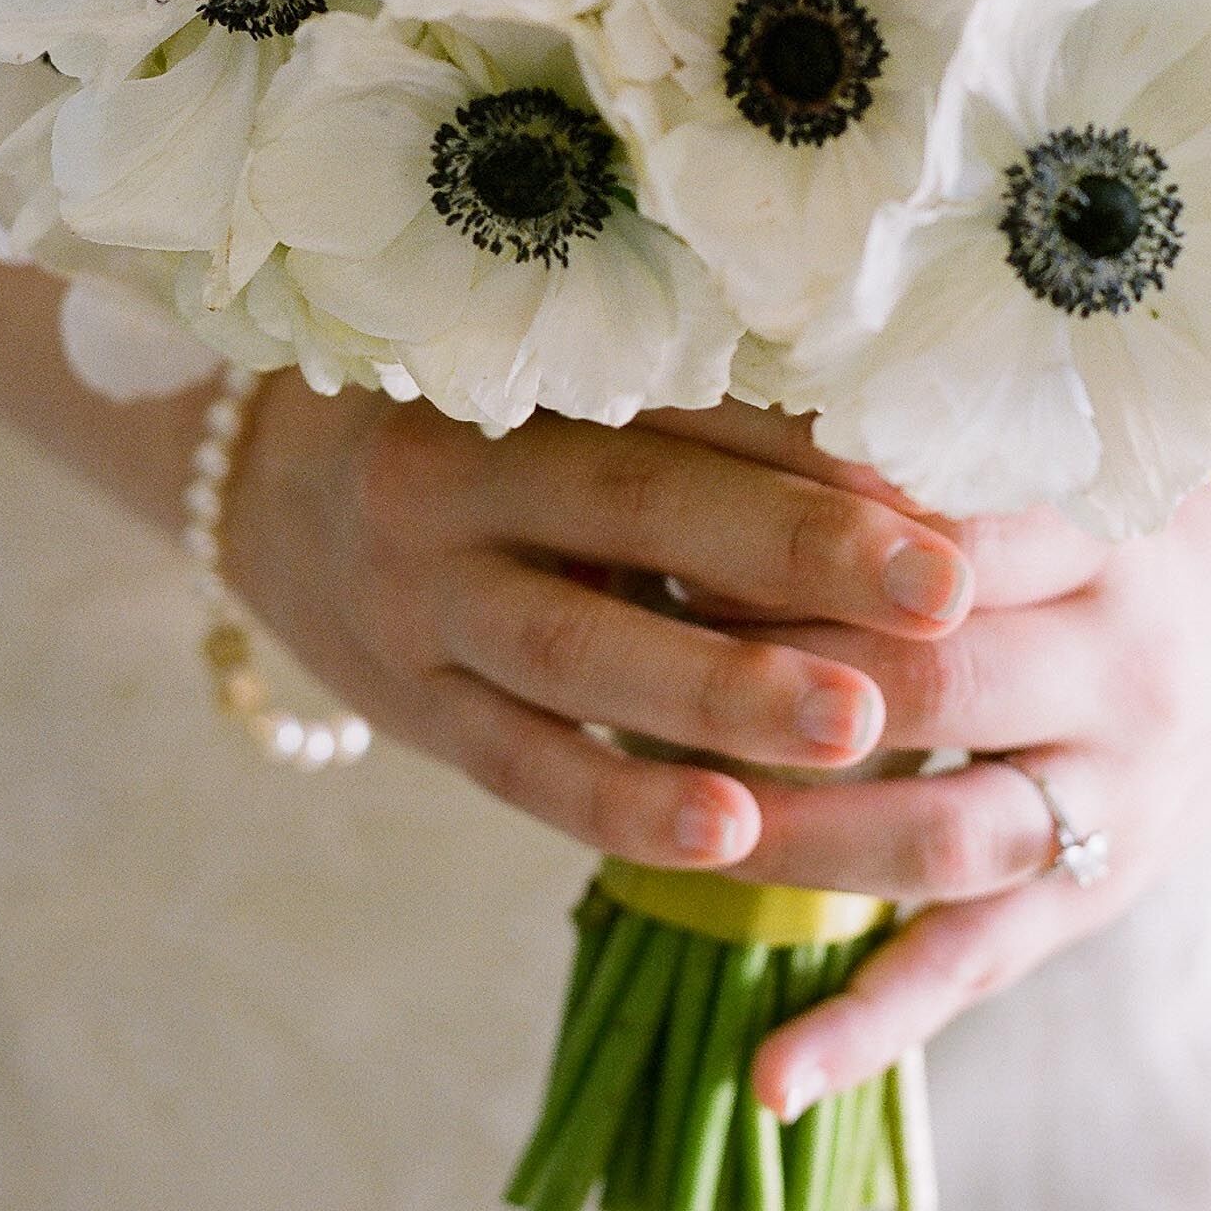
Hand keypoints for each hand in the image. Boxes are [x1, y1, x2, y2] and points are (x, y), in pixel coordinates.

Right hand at [217, 379, 974, 871]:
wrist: (261, 494)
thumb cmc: (475, 441)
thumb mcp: (554, 403)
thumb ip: (690, 427)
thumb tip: (898, 458)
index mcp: (520, 377)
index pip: (683, 399)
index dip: (816, 441)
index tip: (949, 480)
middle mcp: (459, 478)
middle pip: (640, 508)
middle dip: (799, 552)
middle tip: (944, 591)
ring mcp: (422, 600)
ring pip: (578, 651)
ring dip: (721, 692)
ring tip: (858, 726)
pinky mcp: (412, 710)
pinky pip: (521, 768)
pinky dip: (624, 806)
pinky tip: (731, 833)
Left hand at [647, 410, 1210, 1122]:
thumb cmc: (1120, 526)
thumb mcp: (1052, 471)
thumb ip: (923, 483)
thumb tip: (724, 457)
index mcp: (1100, 546)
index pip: (935, 548)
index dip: (800, 552)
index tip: (679, 543)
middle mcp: (1121, 674)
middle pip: (932, 688)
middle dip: (777, 687)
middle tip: (641, 669)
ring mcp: (1115, 802)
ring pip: (942, 839)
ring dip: (793, 843)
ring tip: (670, 837)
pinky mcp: (1096, 897)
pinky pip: (972, 969)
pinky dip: (869, 1030)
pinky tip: (769, 1080)